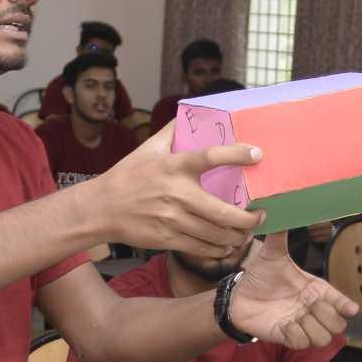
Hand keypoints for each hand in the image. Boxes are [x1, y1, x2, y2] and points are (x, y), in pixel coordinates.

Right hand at [89, 126, 265, 256]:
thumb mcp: (148, 148)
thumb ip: (171, 131)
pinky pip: (202, 248)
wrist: (100, 208)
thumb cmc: (127, 175)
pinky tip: (228, 245)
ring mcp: (172, 220)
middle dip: (249, 218)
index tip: (257, 154)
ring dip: (238, 237)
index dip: (236, 154)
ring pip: (216, 235)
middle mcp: (176, 194)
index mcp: (174, 166)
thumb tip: (189, 111)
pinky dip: (220, 249)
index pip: (210, 157)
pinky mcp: (167, 239)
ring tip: (247, 232)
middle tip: (261, 214)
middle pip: (224, 213)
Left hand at [228, 236, 357, 350]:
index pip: (340, 301)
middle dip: (327, 317)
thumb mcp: (271, 255)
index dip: (346, 305)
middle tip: (309, 307)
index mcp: (315, 289)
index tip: (351, 308)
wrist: (238, 296)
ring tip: (295, 317)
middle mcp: (312, 309)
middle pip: (338, 324)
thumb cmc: (260, 276)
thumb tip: (277, 209)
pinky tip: (284, 325)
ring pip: (324, 338)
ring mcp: (302, 325)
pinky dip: (295, 336)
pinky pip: (303, 344)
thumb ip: (279, 236)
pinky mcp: (289, 338)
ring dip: (312, 328)